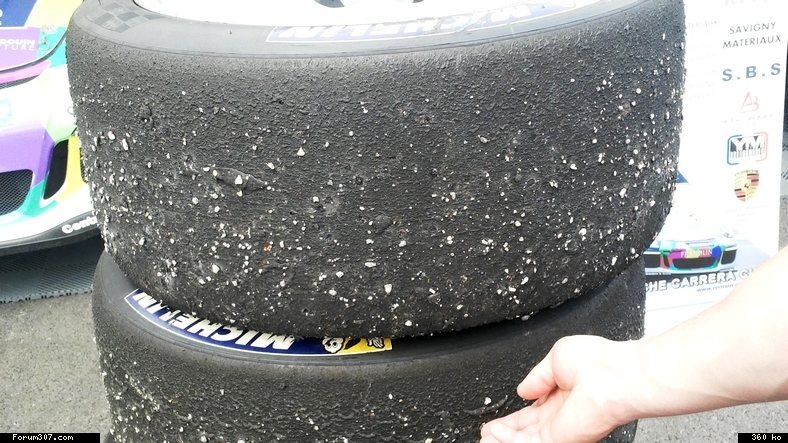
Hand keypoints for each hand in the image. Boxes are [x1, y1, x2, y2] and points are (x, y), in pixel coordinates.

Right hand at [480, 335, 642, 442]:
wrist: (614, 376)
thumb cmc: (598, 362)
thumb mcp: (556, 358)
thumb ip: (537, 377)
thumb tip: (523, 389)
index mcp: (564, 394)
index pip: (533, 413)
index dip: (513, 419)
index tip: (497, 422)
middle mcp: (563, 415)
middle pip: (526, 431)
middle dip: (504, 434)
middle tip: (487, 434)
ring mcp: (562, 430)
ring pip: (525, 441)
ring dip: (503, 440)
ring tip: (486, 439)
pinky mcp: (560, 439)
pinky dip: (509, 441)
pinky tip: (495, 436)